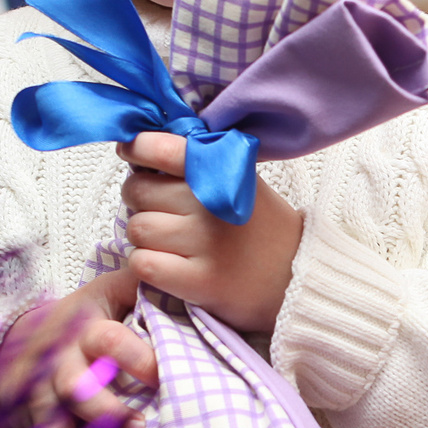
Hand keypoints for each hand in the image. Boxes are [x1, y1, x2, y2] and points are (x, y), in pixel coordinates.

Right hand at [0, 269, 157, 427]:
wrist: (31, 332)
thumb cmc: (91, 312)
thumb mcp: (114, 289)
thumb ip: (145, 285)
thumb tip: (180, 277)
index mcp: (84, 326)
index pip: (107, 340)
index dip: (135, 358)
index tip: (162, 375)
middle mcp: (57, 362)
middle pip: (74, 390)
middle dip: (106, 414)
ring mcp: (38, 395)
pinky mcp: (28, 422)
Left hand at [118, 131, 304, 333]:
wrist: (298, 277)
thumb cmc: (261, 227)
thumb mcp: (240, 180)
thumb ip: (200, 161)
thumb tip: (144, 145)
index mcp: (222, 172)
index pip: (163, 149)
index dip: (136, 147)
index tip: (129, 151)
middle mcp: (211, 203)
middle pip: (138, 191)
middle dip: (139, 200)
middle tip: (158, 209)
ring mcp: (205, 243)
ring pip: (136, 229)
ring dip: (143, 236)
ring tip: (166, 241)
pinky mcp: (199, 281)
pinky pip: (143, 264)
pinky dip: (146, 264)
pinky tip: (166, 264)